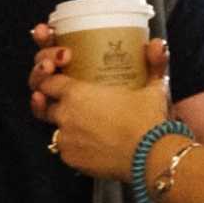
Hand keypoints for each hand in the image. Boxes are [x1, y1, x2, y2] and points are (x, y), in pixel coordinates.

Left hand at [29, 31, 172, 180]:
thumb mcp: (154, 87)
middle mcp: (65, 115)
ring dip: (66, 125)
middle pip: (45, 105)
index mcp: (77, 93)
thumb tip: (158, 43)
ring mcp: (65, 139)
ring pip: (56, 129)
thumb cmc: (149, 120)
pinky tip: (93, 143)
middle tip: (70, 102)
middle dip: (53, 103)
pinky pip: (66, 149)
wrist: (152, 157)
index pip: (47, 82)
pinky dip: (76, 145)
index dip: (50, 78)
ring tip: (85, 125)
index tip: (59, 77)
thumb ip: (154, 63)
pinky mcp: (71, 159)